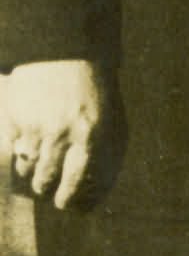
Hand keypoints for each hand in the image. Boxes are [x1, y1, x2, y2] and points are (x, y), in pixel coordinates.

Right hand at [4, 59, 104, 207]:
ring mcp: (37, 125)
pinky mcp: (15, 117)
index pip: (81, 183)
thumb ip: (106, 155)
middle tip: (47, 193)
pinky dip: (15, 156)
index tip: (66, 204)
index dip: (72, 199)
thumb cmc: (93, 91)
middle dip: (47, 192)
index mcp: (94, 135)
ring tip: (34, 174)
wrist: (65, 50)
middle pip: (48, 181)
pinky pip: (10, 151)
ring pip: (27, 169)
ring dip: (29, 177)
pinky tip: (23, 152)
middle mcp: (64, 133)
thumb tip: (94, 195)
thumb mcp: (111, 119)